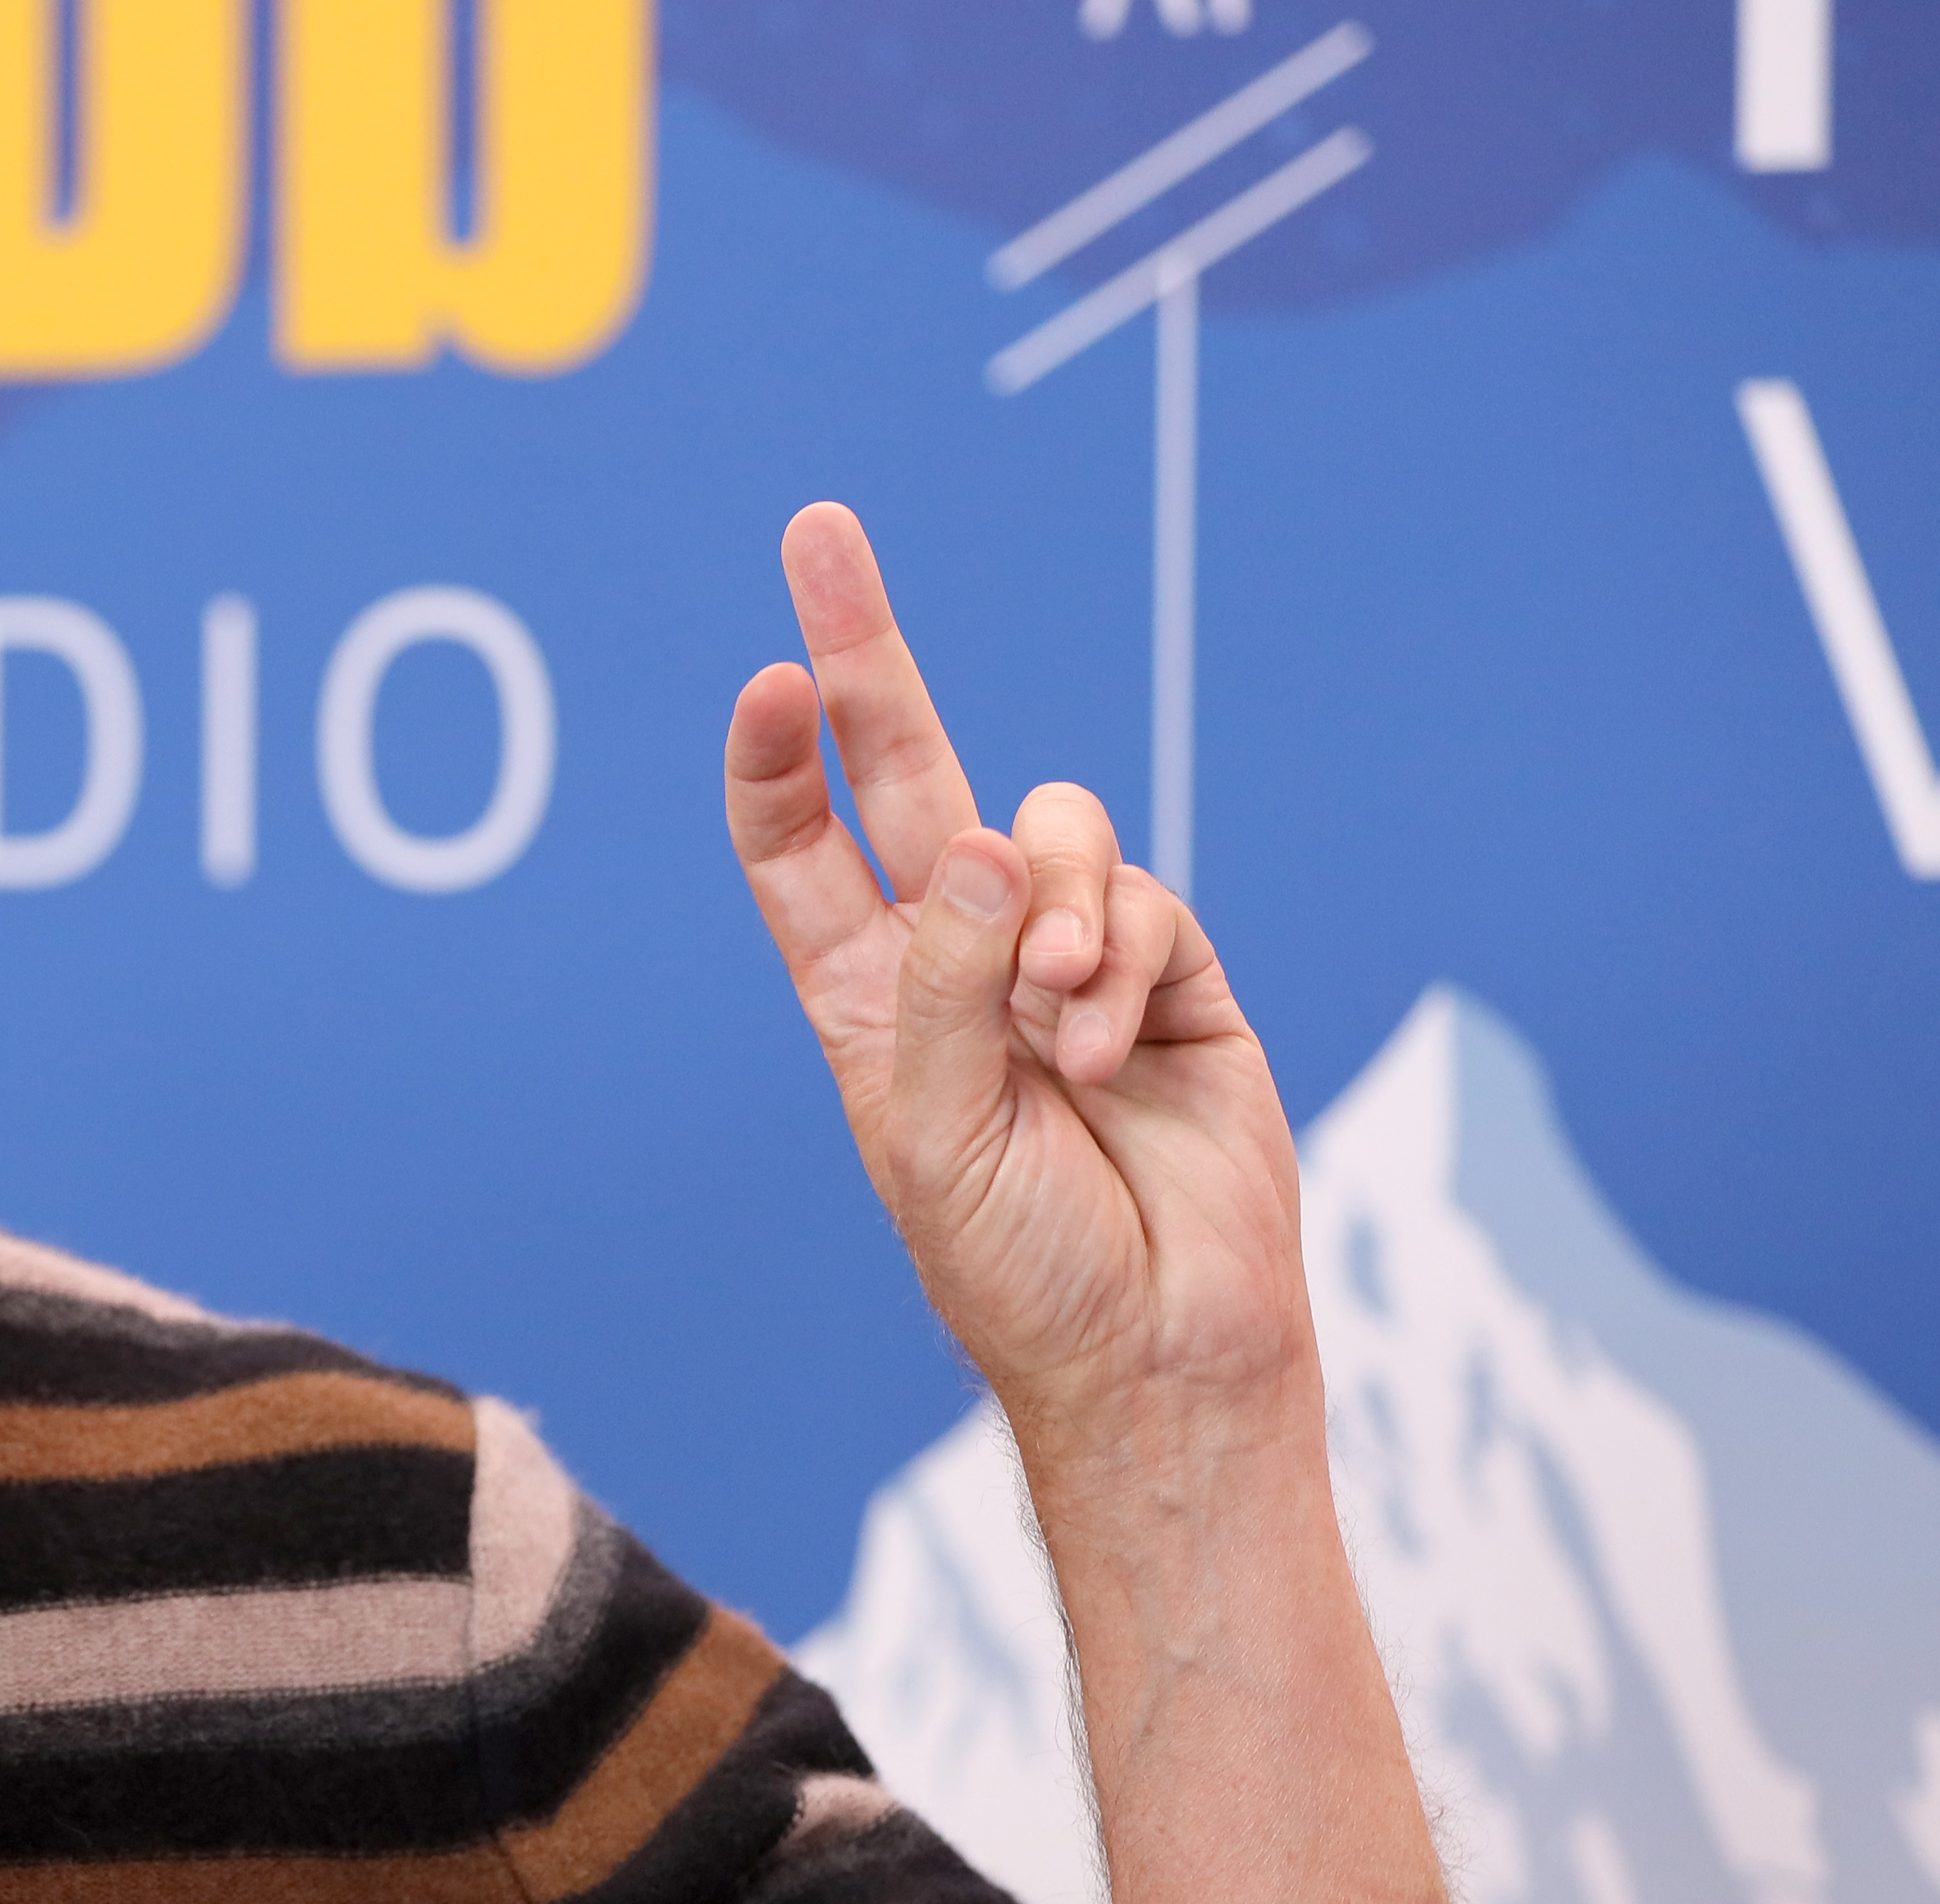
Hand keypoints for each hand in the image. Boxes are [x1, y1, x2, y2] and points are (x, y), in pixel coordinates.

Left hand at [723, 504, 1311, 1454]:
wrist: (1156, 1342)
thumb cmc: (1019, 1263)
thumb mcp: (932, 1129)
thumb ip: (946, 983)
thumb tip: (988, 840)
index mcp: (867, 998)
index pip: (803, 850)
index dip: (783, 762)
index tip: (769, 683)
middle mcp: (959, 956)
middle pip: (907, 769)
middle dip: (864, 648)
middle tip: (817, 526)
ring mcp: (1067, 955)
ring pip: (1049, 830)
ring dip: (1051, 912)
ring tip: (1053, 1028)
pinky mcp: (1170, 972)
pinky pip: (1135, 902)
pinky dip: (1115, 968)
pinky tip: (1104, 1057)